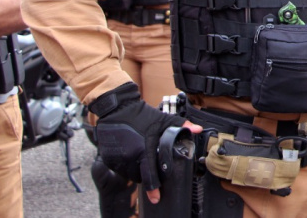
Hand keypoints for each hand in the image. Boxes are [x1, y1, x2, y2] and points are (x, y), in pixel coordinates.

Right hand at [92, 83, 202, 203]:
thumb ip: (182, 125)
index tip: (156, 198)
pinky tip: (129, 155)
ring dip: (135, 171)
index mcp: (143, 149)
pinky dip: (125, 166)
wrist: (116, 108)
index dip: (153, 189)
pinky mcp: (108, 158)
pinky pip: (119, 168)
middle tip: (150, 163)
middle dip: (146, 174)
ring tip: (140, 158)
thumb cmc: (141, 115)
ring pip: (129, 173)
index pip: (149, 175)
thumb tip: (198, 129)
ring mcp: (117, 158)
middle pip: (140, 176)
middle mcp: (129, 157)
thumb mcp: (163, 119)